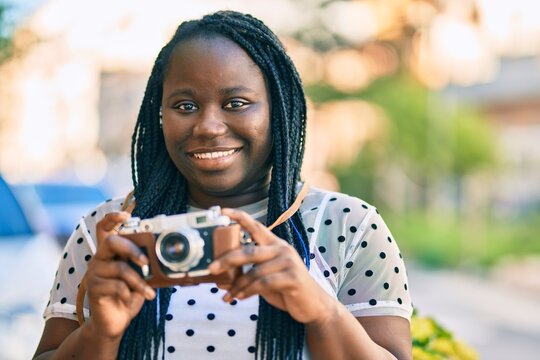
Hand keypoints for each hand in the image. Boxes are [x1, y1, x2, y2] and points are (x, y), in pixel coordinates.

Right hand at [84, 212, 155, 339]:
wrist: (114, 322)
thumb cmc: (128, 295)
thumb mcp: (140, 277)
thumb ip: (145, 265)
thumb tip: (162, 256)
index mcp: (110, 252)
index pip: (104, 228)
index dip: (112, 218)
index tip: (125, 214)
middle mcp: (100, 259)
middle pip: (111, 242)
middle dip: (132, 249)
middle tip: (146, 262)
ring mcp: (94, 273)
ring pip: (119, 268)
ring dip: (138, 281)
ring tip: (148, 292)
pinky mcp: (93, 289)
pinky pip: (116, 285)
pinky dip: (129, 293)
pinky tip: (130, 299)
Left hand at [209, 208, 333, 324]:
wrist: (312, 304)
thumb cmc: (286, 288)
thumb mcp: (267, 275)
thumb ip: (250, 270)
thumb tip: (222, 274)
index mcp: (275, 244)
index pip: (256, 226)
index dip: (239, 217)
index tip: (222, 211)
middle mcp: (282, 249)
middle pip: (249, 250)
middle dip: (227, 259)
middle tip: (212, 268)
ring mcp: (289, 262)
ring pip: (254, 271)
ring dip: (238, 285)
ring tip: (228, 295)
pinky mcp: (293, 278)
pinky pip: (264, 283)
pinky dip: (248, 291)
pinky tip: (240, 297)